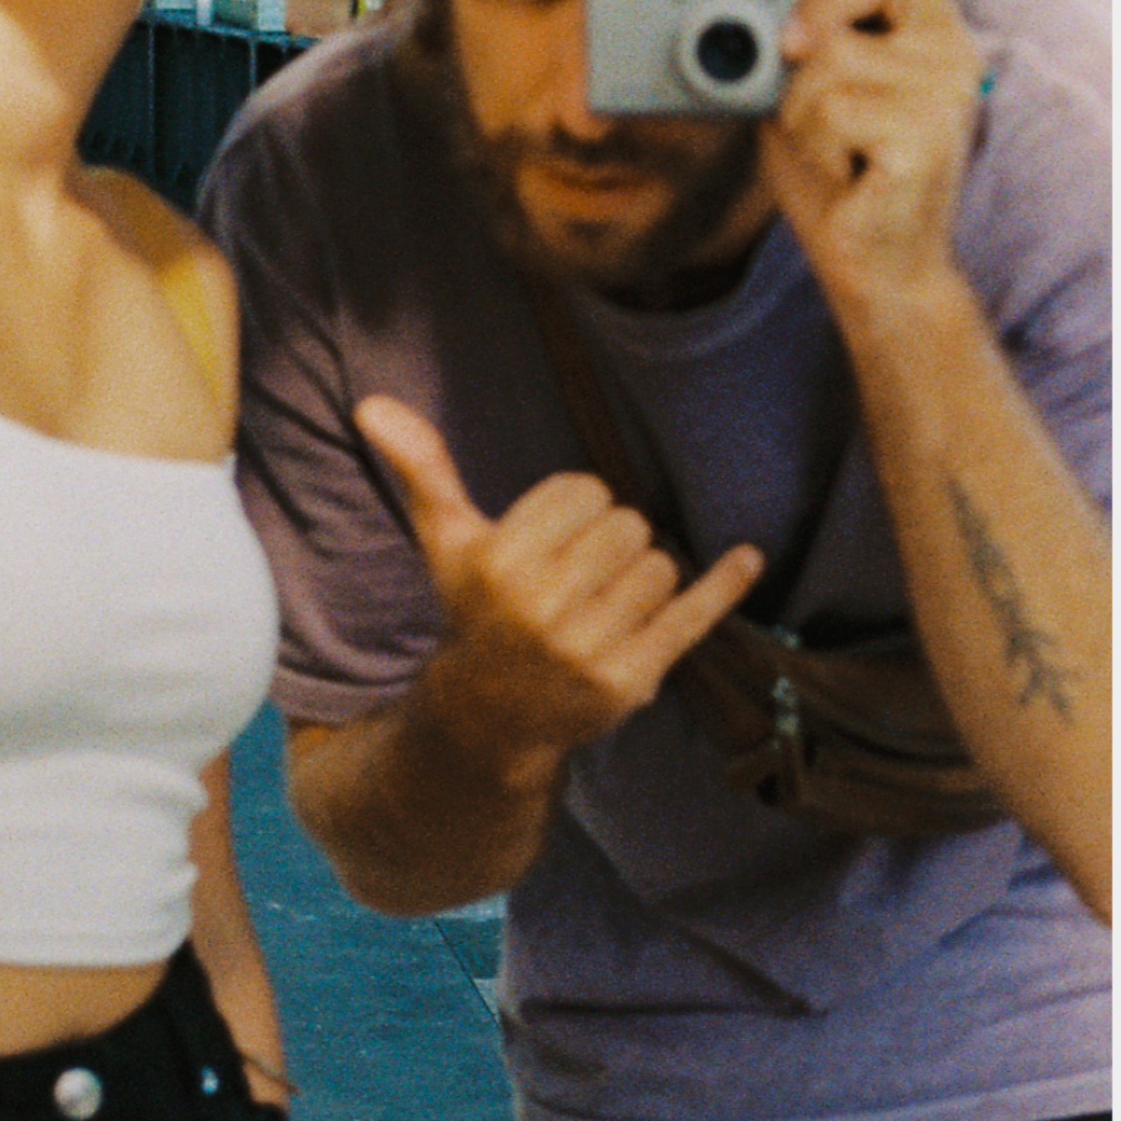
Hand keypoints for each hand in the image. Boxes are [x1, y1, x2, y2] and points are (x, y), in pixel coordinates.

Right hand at [357, 395, 761, 768]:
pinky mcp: (631, 682)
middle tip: (580, 578)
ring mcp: (587, 650)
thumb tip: (372, 401)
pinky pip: (694, 617)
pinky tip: (748, 558)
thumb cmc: (475, 610)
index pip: (586, 490)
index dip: (577, 509)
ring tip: (603, 607)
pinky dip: (725, 585)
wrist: (487, 719)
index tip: (553, 541)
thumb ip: (422, 468)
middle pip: (629, 524)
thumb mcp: (447, 541)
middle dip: (612, 543)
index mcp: (498, 565)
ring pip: (660, 565)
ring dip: (643, 578)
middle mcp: (539, 610)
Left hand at [757, 0, 980, 295]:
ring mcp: (946, 92)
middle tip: (782, 48)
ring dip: (799, 106)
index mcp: (924, 26)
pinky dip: (813, 144)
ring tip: (829, 148)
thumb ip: (778, 42)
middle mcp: (951, 49)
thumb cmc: (838, 176)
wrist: (877, 268)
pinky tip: (844, 174)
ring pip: (834, 55)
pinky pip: (835, 109)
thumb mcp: (796, 93)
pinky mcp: (928, 138)